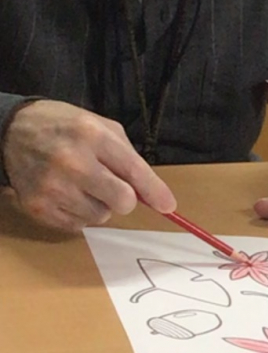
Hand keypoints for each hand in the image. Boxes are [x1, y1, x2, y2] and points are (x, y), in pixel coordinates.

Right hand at [0, 100, 174, 230]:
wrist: (10, 131)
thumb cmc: (63, 128)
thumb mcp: (100, 127)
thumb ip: (130, 158)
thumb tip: (156, 196)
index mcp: (92, 136)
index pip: (134, 172)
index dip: (155, 192)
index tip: (168, 206)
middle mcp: (72, 162)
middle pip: (122, 202)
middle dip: (123, 197)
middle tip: (111, 186)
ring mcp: (53, 187)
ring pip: (101, 216)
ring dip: (98, 205)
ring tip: (81, 184)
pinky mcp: (39, 207)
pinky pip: (78, 225)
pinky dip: (78, 213)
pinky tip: (65, 193)